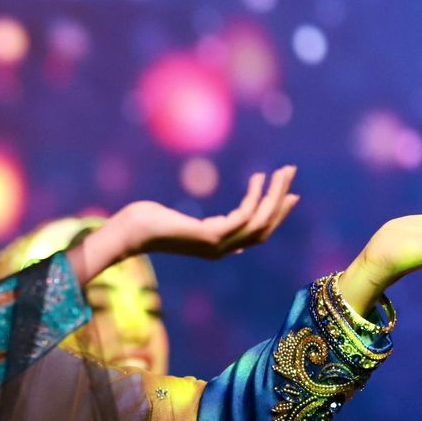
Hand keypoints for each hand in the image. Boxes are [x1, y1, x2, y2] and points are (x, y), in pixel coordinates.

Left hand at [68, 166, 298, 283]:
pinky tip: (257, 178)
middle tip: (290, 173)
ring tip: (282, 171)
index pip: (258, 234)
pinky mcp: (211, 236)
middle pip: (265, 228)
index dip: (276, 214)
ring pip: (260, 221)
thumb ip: (210, 226)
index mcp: (218, 247)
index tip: (289, 193)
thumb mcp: (187, 225)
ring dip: (275, 195)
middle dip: (281, 201)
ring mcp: (218, 245)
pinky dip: (255, 196)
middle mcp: (222, 250)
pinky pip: (244, 216)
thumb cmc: (150, 222)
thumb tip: (224, 224)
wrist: (130, 232)